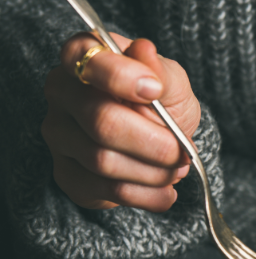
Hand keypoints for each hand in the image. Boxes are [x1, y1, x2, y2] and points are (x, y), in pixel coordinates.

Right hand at [41, 32, 199, 211]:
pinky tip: (166, 192)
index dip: (122, 78)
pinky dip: (146, 195)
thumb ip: (160, 72)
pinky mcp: (67, 174)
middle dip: (154, 143)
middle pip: (101, 121)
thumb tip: (144, 51)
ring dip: (154, 172)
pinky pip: (105, 190)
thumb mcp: (172, 82)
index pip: (87, 61)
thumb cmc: (162, 102)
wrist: (160, 142)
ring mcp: (59, 135)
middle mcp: (62, 94)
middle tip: (183, 152)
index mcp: (82, 58)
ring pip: (103, 161)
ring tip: (178, 169)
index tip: (156, 91)